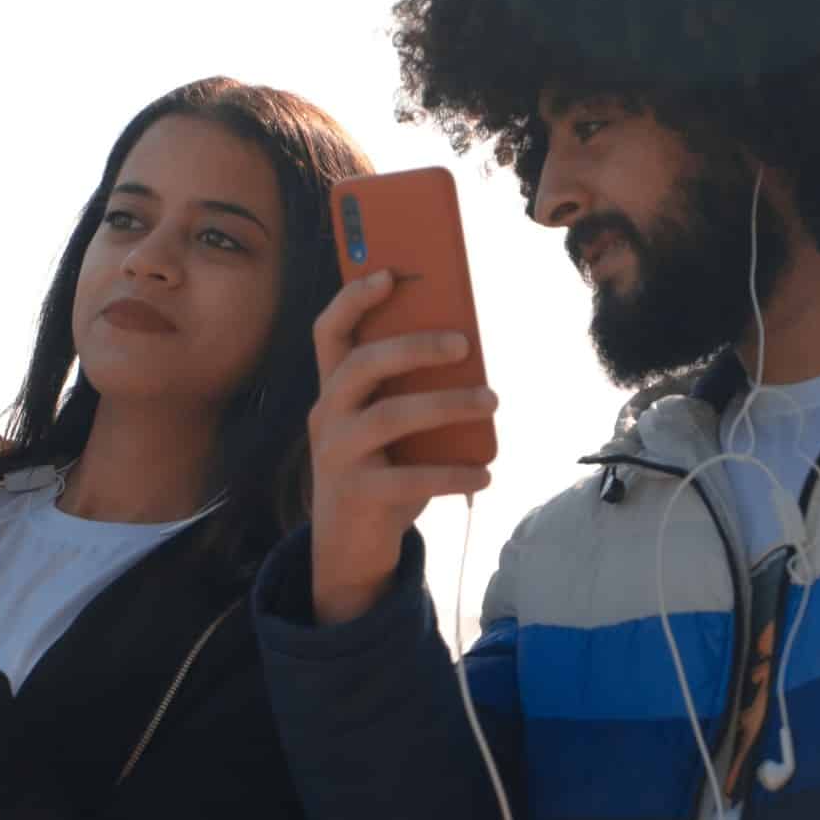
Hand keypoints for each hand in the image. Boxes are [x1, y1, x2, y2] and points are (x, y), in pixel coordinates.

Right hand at [307, 270, 496, 625]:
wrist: (350, 546)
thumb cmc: (381, 468)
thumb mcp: (388, 425)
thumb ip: (409, 391)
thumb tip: (467, 354)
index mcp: (334, 388)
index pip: (330, 331)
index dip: (354, 298)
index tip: (391, 273)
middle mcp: (328, 414)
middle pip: (362, 364)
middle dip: (414, 347)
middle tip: (464, 344)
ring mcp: (338, 455)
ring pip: (390, 417)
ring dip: (448, 404)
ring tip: (492, 400)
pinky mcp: (358, 495)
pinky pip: (411, 478)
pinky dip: (455, 473)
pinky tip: (486, 473)